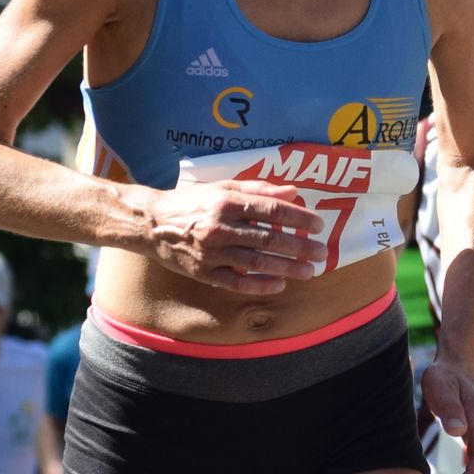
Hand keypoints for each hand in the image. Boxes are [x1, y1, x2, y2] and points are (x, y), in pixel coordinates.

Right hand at [131, 180, 327, 292]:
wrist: (152, 224)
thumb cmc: (192, 202)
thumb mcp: (223, 188)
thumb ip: (258, 189)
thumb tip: (293, 193)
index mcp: (226, 202)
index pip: (272, 210)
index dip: (299, 218)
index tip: (318, 225)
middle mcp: (220, 227)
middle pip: (269, 239)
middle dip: (300, 247)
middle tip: (321, 252)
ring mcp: (211, 252)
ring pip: (257, 263)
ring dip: (287, 268)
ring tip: (308, 271)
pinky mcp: (203, 273)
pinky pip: (237, 283)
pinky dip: (260, 285)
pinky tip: (279, 284)